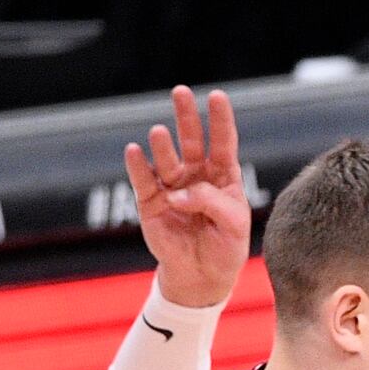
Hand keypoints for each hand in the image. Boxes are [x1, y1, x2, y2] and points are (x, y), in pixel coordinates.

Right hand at [125, 86, 250, 309]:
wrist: (203, 277)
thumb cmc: (226, 247)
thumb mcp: (234, 224)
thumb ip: (212, 203)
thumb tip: (178, 194)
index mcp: (223, 176)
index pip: (223, 141)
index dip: (220, 119)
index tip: (217, 96)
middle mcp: (197, 176)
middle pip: (192, 140)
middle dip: (186, 117)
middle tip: (180, 92)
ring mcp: (173, 188)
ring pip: (166, 159)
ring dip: (162, 145)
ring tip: (159, 132)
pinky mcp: (152, 204)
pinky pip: (143, 182)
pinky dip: (137, 167)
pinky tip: (134, 151)